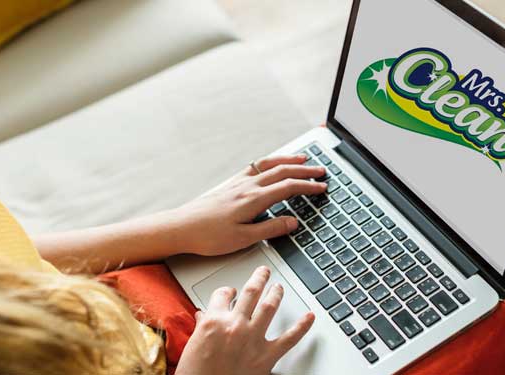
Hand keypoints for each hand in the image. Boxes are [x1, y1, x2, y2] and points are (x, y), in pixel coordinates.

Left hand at [172, 154, 325, 255]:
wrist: (181, 227)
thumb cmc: (208, 236)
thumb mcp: (243, 239)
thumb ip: (270, 229)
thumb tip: (293, 222)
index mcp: (254, 200)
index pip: (288, 188)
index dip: (308, 187)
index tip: (322, 187)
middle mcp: (247, 187)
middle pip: (282, 172)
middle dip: (304, 171)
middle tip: (321, 171)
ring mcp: (238, 183)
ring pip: (268, 165)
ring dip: (288, 161)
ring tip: (302, 159)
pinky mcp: (229, 185)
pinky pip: (255, 167)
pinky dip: (269, 163)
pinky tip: (270, 165)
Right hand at [176, 266, 314, 374]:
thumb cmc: (196, 373)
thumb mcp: (192, 345)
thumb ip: (202, 327)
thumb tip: (204, 317)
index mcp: (214, 321)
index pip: (223, 294)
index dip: (228, 290)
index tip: (231, 291)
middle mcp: (235, 325)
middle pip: (251, 292)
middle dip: (259, 278)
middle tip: (264, 272)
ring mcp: (253, 339)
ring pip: (269, 306)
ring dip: (276, 293)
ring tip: (279, 287)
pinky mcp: (266, 357)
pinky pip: (289, 338)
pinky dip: (302, 326)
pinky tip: (309, 317)